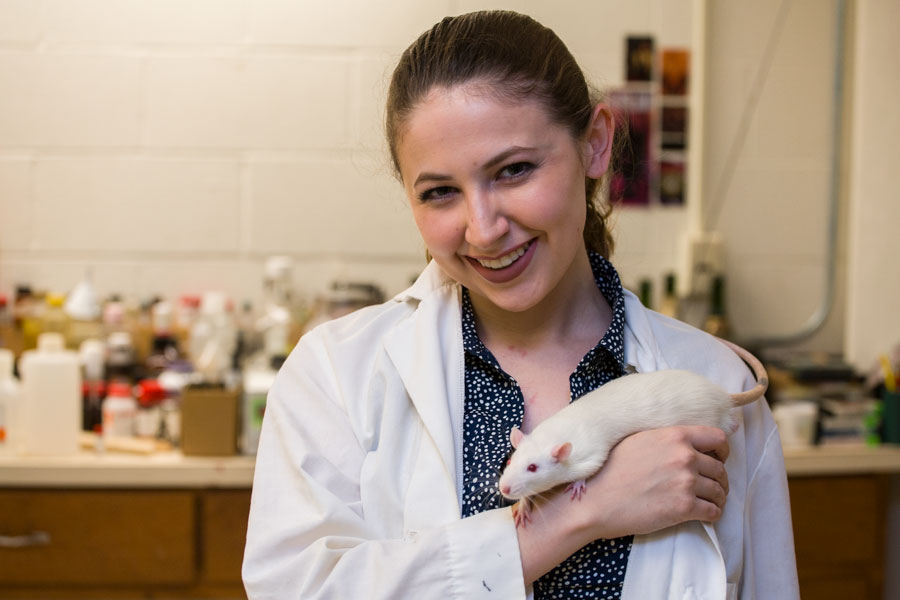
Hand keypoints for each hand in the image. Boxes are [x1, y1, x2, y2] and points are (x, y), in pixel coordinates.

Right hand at [573, 425, 729, 540]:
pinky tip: (704, 514)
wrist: (595, 500)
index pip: (717, 438)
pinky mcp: (684, 508)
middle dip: (718, 478)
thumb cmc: (610, 470)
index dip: (722, 450)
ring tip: (709, 502)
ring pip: (719, 491)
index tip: (718, 458)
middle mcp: (684, 456)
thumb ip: (665, 439)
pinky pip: (713, 511)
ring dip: (717, 498)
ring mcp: (686, 482)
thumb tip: (682, 444)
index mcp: (674, 436)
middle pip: (720, 468)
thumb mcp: (638, 440)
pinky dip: (712, 514)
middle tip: (711, 486)